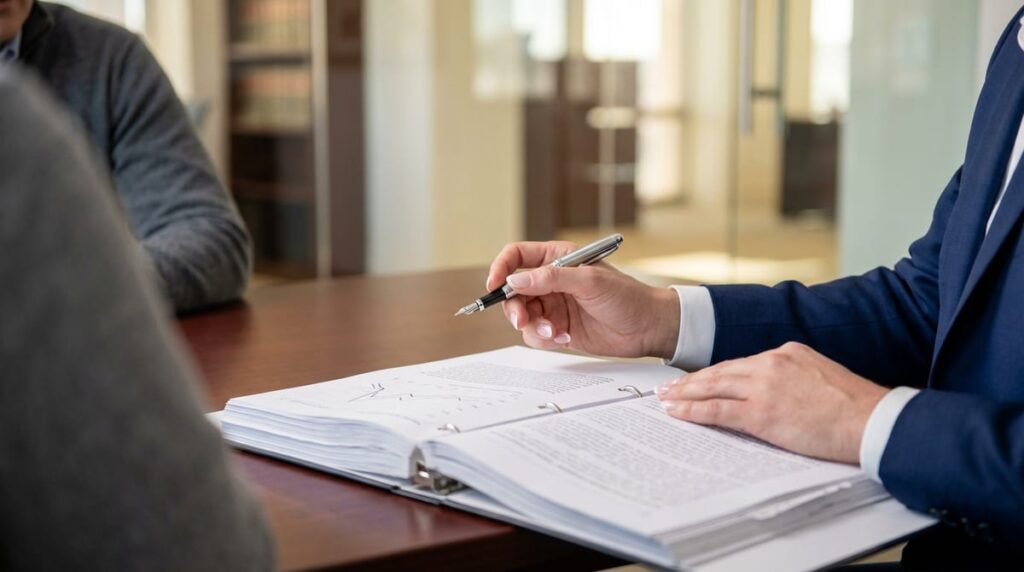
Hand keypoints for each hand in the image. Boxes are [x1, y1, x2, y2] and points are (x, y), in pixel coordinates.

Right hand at [486, 241, 679, 358]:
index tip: (494, 285)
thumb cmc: (627, 297)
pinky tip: (565, 337)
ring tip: (555, 332)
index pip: (517, 256)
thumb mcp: (589, 281)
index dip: (501, 268)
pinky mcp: (557, 328)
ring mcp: (553, 305)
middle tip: (523, 320)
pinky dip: (544, 338)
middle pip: (513, 291)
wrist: (647, 328)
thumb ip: (550, 278)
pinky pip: (535, 334)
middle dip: (514, 307)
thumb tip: (515, 280)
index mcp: (557, 258)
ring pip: (522, 315)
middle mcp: (551, 280)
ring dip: (533, 327)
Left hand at [656, 342, 888, 463]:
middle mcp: (772, 363)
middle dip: (691, 381)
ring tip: (665, 399)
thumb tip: (780, 393)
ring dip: (685, 394)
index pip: (742, 364)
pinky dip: (693, 411)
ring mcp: (764, 387)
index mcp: (788, 353)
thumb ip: (795, 378)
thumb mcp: (822, 378)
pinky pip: (717, 411)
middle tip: (668, 386)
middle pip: (721, 371)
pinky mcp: (761, 412)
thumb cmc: (856, 408)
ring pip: (713, 387)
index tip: (699, 379)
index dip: (716, 374)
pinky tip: (677, 412)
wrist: (872, 420)